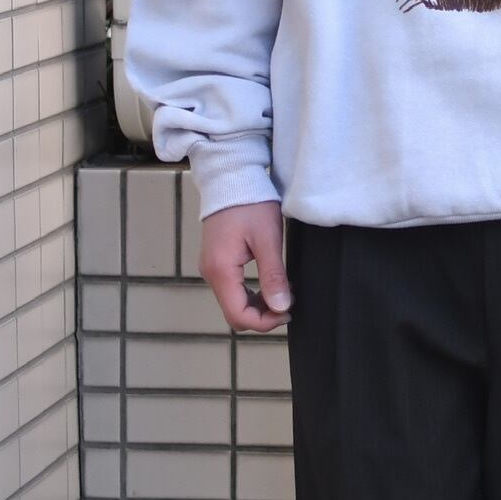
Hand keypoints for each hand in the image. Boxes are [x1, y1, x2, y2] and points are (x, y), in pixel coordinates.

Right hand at [199, 200, 292, 331]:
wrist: (232, 177)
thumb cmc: (250, 203)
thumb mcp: (267, 239)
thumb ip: (273, 275)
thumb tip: (281, 307)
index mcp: (221, 270)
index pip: (238, 315)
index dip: (265, 322)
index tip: (288, 312)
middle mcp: (211, 273)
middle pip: (235, 312)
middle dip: (263, 315)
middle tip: (289, 302)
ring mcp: (212, 267)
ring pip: (234, 301)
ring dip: (259, 304)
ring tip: (284, 291)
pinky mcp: (218, 260)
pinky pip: (233, 288)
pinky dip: (252, 292)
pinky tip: (271, 282)